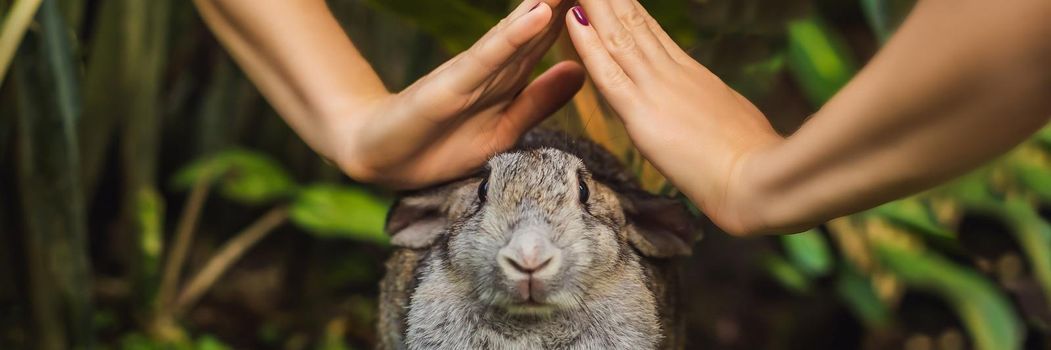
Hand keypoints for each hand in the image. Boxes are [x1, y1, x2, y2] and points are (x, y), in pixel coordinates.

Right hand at [339, 1, 584, 188]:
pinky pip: (487, 59)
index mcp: (510, 75)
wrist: (380, 158)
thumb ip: (540, 100)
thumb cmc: (439, 144)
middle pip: (542, 23)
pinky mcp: (448, 86)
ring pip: (520, 30)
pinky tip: (537, 13)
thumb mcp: (505, 128)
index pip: (554, 35)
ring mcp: (471, 73)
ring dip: (550, 1)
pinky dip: (513, 36)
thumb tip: (579, 71)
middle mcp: (494, 65)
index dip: (584, 11)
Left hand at [565, 1, 782, 233]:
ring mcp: (657, 89)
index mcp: (694, 76)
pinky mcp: (642, 114)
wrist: (757, 179)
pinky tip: (574, 19)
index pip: (652, 32)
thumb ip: (716, 111)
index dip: (630, 8)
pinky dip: (587, 45)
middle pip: (633, 23)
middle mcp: (673, 73)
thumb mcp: (734, 121)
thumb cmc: (755, 161)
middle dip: (611, 0)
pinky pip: (607, 73)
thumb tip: (717, 112)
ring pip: (618, 37)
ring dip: (596, 6)